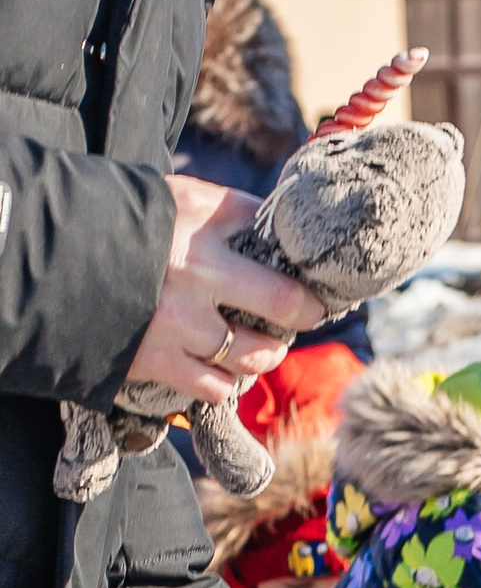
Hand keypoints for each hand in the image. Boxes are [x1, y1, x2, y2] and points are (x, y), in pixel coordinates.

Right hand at [127, 172, 324, 404]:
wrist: (57, 256)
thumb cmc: (131, 221)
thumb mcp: (184, 199)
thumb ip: (235, 211)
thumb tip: (284, 221)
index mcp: (205, 241)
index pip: (282, 266)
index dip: (308, 288)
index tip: (315, 295)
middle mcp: (195, 284)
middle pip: (282, 309)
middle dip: (300, 318)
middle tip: (297, 319)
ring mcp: (176, 328)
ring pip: (253, 356)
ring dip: (264, 353)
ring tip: (258, 343)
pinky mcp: (155, 362)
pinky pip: (215, 388)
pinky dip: (226, 382)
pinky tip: (220, 365)